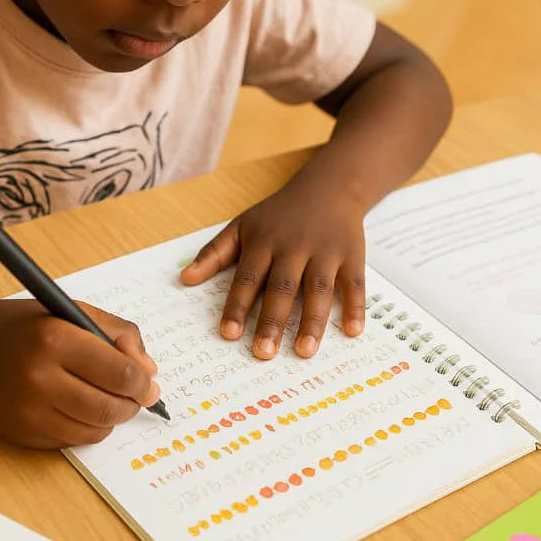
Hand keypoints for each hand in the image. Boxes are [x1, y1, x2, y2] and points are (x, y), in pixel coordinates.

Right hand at [0, 299, 160, 448]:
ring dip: (112, 419)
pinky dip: (87, 429)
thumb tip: (149, 371)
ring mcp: (28, 411)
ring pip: (93, 430)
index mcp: (56, 340)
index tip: (149, 383)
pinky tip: (83, 409)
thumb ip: (119, 334)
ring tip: (111, 401)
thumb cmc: (28, 325)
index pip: (118, 373)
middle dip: (132, 404)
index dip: (142, 382)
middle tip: (137, 396)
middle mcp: (39, 378)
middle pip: (109, 407)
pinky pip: (71, 441)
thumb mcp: (75, 312)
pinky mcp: (20, 434)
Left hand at [180, 182, 365, 358]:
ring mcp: (325, 251)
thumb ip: (215, 253)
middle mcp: (294, 247)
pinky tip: (353, 331)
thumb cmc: (279, 214)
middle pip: (282, 287)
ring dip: (313, 321)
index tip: (228, 334)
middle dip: (272, 321)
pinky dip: (355, 306)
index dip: (237, 306)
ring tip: (304, 351)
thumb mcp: (243, 226)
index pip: (248, 278)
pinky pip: (355, 283)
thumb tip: (185, 278)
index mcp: (264, 241)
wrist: (329, 187)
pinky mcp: (352, 255)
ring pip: (318, 289)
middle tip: (263, 353)